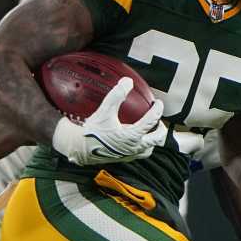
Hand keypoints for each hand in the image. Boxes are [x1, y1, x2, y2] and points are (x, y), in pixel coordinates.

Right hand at [51, 77, 166, 165]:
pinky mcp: (124, 158)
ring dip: (153, 140)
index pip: (151, 121)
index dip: (157, 110)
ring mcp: (130, 154)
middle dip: (161, 128)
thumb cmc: (92, 132)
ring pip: (149, 149)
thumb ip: (117, 95)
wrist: (80, 148)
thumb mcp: (105, 110)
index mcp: (132, 136)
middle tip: (158, 120)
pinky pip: (139, 154)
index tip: (158, 103)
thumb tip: (127, 82)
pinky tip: (136, 139)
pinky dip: (142, 146)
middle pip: (157, 139)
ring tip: (150, 131)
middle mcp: (134, 147)